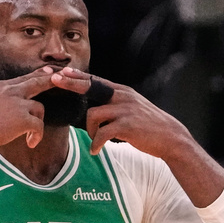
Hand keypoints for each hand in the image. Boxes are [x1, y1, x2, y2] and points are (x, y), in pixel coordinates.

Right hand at [0, 66, 58, 150]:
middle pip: (36, 83)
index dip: (35, 75)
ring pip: (39, 108)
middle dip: (50, 81)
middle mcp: (10, 91)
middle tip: (61, 77)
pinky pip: (38, 126)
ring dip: (37, 121)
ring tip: (30, 135)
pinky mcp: (23, 119)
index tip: (46, 71)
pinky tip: (30, 143)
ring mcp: (18, 104)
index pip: (22, 79)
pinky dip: (36, 136)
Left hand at [49, 67, 192, 156]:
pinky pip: (102, 134)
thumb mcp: (133, 107)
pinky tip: (96, 150)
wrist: (170, 137)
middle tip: (54, 81)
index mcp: (122, 92)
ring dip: (90, 131)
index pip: (96, 80)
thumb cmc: (148, 126)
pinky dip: (96, 144)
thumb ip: (116, 103)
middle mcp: (122, 97)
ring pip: (93, 115)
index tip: (61, 72)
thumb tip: (96, 107)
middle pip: (91, 87)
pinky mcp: (126, 126)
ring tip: (96, 141)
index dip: (77, 76)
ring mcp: (124, 110)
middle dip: (71, 84)